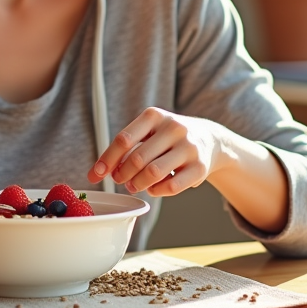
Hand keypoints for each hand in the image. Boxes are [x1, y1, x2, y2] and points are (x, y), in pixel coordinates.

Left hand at [88, 108, 227, 196]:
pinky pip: (171, 186)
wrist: (210, 138)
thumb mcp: (149, 131)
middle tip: (119, 180)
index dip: (107, 159)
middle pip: (137, 159)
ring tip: (134, 185)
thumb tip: (97, 172)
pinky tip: (153, 189)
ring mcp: (189, 147)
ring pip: (153, 173)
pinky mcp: (200, 167)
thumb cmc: (169, 137)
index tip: (96, 174)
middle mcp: (173, 128)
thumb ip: (126, 148)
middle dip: (122, 174)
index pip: (124, 139)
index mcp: (155, 116)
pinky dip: (157, 191)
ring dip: (138, 184)